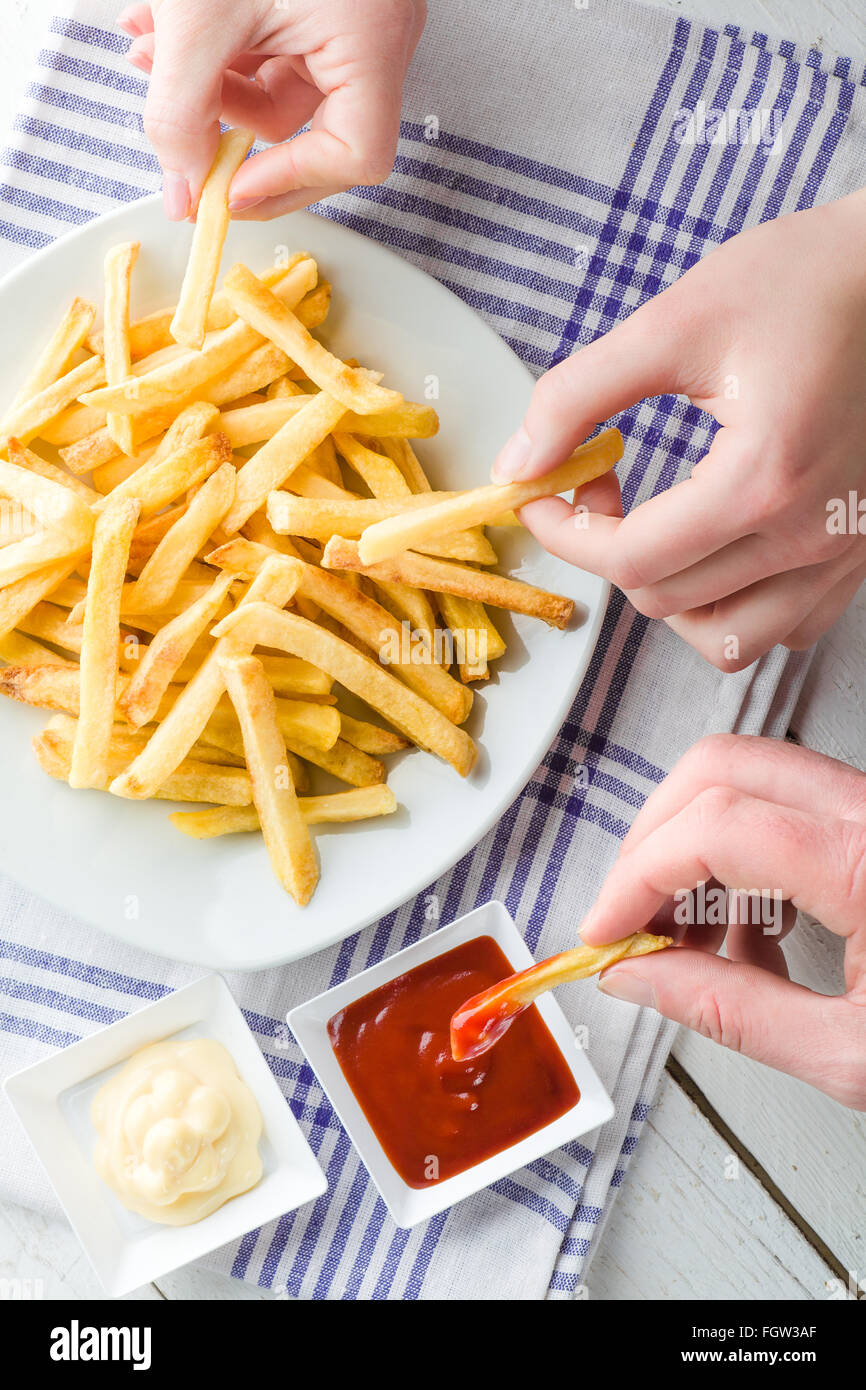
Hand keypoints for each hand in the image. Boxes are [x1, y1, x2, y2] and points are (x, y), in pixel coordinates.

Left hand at [119, 0, 424, 219]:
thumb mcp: (199, 14)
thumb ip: (180, 113)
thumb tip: (181, 190)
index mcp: (372, 38)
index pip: (358, 154)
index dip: (291, 183)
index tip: (229, 189)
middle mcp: (379, 34)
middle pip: (318, 130)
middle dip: (234, 131)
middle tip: (179, 147)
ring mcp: (356, 17)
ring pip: (288, 90)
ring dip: (214, 89)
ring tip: (148, 54)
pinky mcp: (329, 1)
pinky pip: (281, 51)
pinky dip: (225, 54)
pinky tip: (169, 34)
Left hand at [492, 191, 865, 669]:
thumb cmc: (802, 280)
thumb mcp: (675, 322)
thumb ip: (578, 395)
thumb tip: (518, 463)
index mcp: (763, 480)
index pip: (630, 559)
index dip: (563, 531)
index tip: (541, 490)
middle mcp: (811, 534)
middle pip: (666, 600)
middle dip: (606, 549)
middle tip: (597, 480)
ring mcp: (845, 552)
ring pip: (728, 639)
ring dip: (671, 598)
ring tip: (654, 531)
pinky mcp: (862, 551)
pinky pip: (785, 627)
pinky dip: (736, 608)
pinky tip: (717, 549)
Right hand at [579, 734, 865, 1108]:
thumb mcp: (853, 1056)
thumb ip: (730, 1011)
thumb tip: (640, 980)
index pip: (712, 829)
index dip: (634, 878)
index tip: (606, 933)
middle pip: (719, 767)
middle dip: (653, 839)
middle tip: (631, 917)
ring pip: (748, 777)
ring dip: (693, 847)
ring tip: (691, 942)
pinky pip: (786, 806)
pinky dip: (742, 857)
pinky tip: (750, 939)